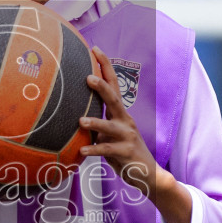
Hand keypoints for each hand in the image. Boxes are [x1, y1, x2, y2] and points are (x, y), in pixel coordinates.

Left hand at [80, 48, 158, 196]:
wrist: (147, 173)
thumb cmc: (122, 151)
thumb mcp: (110, 134)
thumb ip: (97, 124)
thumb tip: (75, 114)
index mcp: (120, 113)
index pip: (113, 85)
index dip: (105, 67)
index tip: (95, 49)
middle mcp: (125, 120)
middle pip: (114, 99)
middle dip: (102, 87)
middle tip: (87, 77)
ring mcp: (126, 136)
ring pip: (110, 126)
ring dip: (96, 122)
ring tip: (81, 121)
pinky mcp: (125, 152)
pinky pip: (107, 150)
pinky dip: (94, 149)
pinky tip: (82, 150)